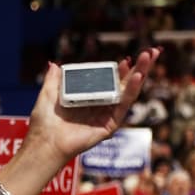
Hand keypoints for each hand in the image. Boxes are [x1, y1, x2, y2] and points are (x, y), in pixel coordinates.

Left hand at [25, 48, 159, 165]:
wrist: (44, 143)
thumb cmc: (44, 124)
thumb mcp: (48, 95)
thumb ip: (53, 80)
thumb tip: (54, 64)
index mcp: (88, 99)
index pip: (109, 81)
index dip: (120, 71)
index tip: (126, 59)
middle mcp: (99, 107)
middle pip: (124, 85)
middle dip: (140, 68)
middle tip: (151, 52)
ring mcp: (105, 116)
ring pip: (128, 92)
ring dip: (140, 74)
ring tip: (149, 57)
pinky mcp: (108, 125)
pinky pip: (123, 106)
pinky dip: (131, 90)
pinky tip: (138, 77)